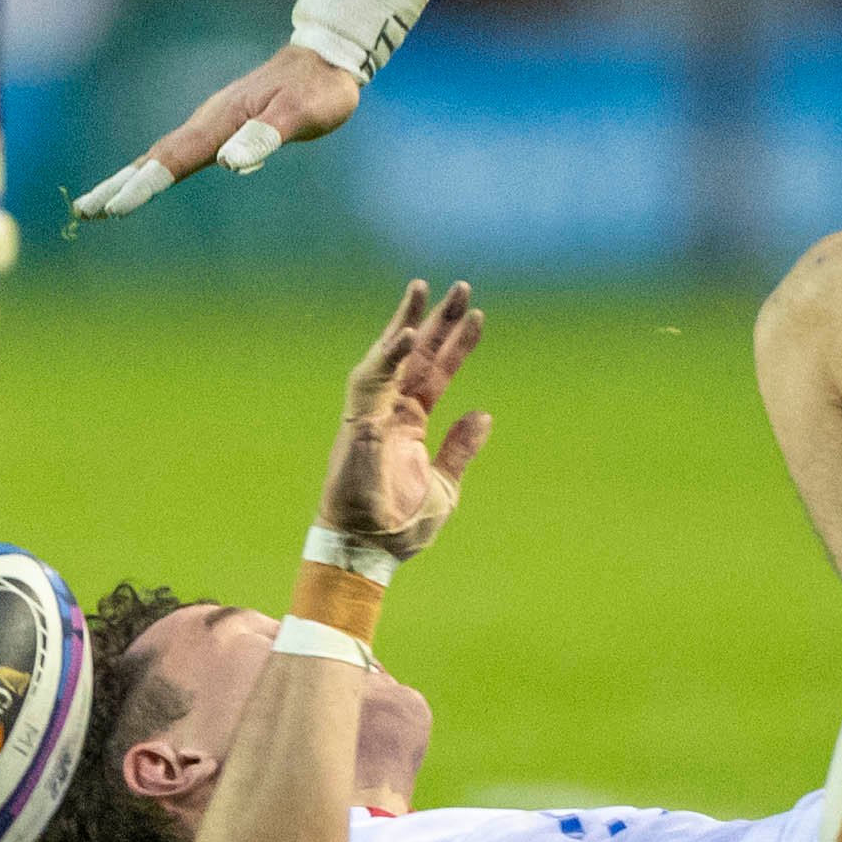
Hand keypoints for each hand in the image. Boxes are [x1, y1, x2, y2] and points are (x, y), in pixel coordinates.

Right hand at [75, 33, 367, 219]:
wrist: (327, 54)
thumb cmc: (320, 88)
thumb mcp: (302, 113)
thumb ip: (266, 135)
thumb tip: (229, 162)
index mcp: (222, 120)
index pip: (175, 159)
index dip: (145, 185)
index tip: (114, 207)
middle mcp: (208, 120)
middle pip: (156, 157)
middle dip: (119, 185)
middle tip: (83, 211)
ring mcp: (211, 120)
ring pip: (162, 153)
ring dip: (129, 178)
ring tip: (99, 204)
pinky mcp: (219, 123)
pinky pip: (178, 149)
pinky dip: (153, 167)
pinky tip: (145, 177)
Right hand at [320, 279, 491, 558]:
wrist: (368, 556)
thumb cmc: (399, 528)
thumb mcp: (444, 486)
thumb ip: (460, 449)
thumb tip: (484, 415)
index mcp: (409, 423)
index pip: (435, 373)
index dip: (455, 344)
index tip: (477, 315)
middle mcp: (389, 412)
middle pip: (415, 356)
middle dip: (436, 320)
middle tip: (460, 286)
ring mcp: (371, 416)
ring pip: (389, 358)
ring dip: (406, 323)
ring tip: (424, 289)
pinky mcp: (357, 426)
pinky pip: (372, 384)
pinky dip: (389, 358)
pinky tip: (408, 335)